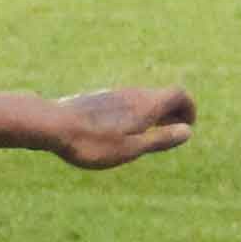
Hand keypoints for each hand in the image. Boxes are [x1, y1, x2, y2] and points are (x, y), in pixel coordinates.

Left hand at [46, 87, 195, 168]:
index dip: (189, 109)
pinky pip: (126, 103)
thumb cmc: (92, 142)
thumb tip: (188, 132)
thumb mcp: (131, 148)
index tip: (186, 128)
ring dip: (153, 114)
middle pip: (162, 96)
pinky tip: (121, 132)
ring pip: (142, 99)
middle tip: (173, 133)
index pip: (179, 94)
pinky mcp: (97, 100)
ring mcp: (113, 95)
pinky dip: (135, 114)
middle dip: (173, 113)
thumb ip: (160, 139)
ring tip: (149, 134)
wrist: (51, 125)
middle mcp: (132, 94)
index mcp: (145, 104)